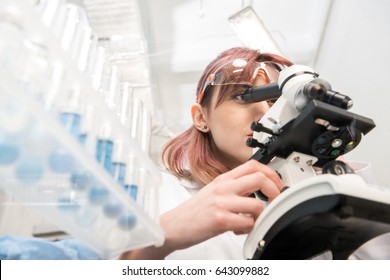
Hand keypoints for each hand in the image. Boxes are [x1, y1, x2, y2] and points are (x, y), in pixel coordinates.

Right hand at [158, 160, 283, 254]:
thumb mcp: (214, 191)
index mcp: (223, 179)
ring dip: (260, 216)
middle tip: (275, 201)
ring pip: (257, 204)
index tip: (277, 184)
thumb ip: (234, 187)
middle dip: (275, 190)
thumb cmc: (194, 211)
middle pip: (260, 178)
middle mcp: (223, 187)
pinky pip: (247, 223)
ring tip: (251, 220)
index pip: (253, 165)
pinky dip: (248, 229)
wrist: (174, 225)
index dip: (271, 174)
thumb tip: (258, 187)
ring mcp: (221, 202)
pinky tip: (239, 229)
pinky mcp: (220, 219)